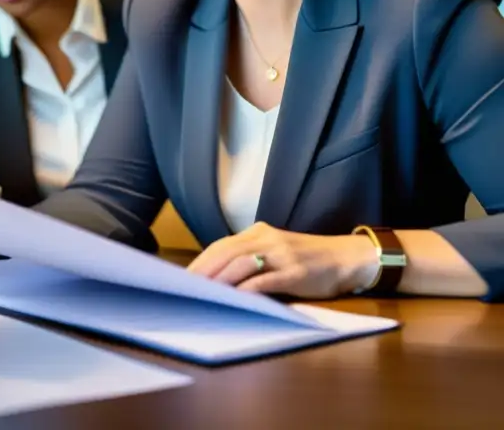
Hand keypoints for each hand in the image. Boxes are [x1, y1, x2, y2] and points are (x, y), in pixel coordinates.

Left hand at [186, 222, 378, 298]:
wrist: (346, 257)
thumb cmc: (307, 259)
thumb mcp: (275, 251)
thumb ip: (250, 258)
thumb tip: (218, 277)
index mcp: (258, 232)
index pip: (221, 245)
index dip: (201, 261)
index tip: (183, 276)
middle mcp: (267, 239)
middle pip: (225, 252)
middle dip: (203, 270)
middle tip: (185, 287)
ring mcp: (281, 254)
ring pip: (241, 264)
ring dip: (220, 279)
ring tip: (202, 292)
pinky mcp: (295, 272)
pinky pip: (265, 280)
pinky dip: (247, 289)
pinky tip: (234, 297)